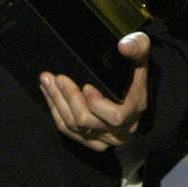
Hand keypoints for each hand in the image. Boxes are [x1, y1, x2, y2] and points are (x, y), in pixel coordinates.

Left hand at [39, 31, 149, 151]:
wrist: (131, 94)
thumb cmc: (133, 72)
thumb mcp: (140, 55)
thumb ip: (138, 46)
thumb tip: (124, 46)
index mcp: (134, 109)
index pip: (115, 116)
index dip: (97, 104)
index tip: (85, 86)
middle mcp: (121, 129)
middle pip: (87, 120)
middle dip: (69, 97)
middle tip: (56, 77)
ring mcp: (104, 137)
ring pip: (73, 125)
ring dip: (56, 101)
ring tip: (46, 81)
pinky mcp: (91, 140)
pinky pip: (68, 130)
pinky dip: (55, 111)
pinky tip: (48, 93)